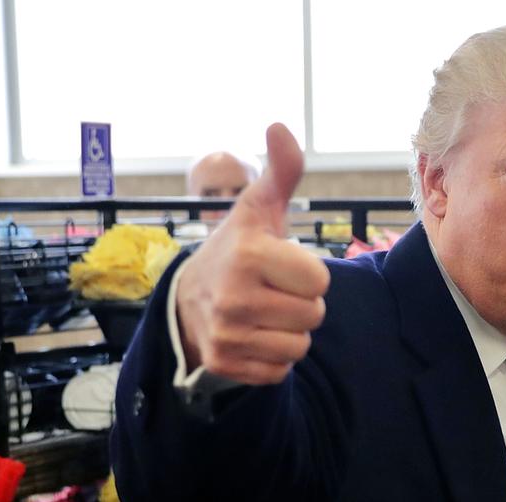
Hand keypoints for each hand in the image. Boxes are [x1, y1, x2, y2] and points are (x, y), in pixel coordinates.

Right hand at [176, 123, 330, 383]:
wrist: (186, 299)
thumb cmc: (237, 250)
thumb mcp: (258, 209)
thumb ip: (281, 171)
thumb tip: (280, 126)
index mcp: (248, 256)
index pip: (319, 281)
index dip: (308, 274)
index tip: (282, 266)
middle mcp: (233, 298)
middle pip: (313, 315)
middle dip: (301, 303)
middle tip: (272, 291)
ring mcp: (227, 334)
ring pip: (300, 346)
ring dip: (290, 331)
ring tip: (264, 313)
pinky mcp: (226, 364)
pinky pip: (280, 370)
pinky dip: (273, 357)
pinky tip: (254, 335)